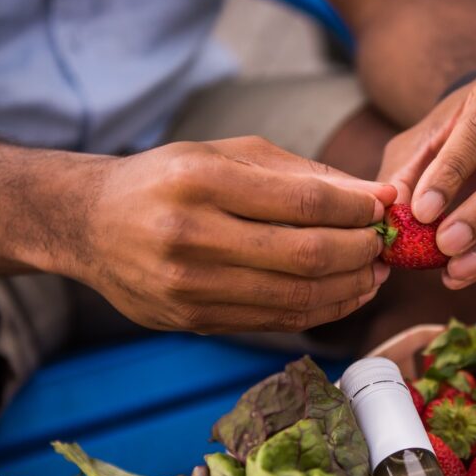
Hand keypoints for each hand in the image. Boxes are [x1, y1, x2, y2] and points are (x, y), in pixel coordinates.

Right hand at [78, 137, 395, 333]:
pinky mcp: (192, 320)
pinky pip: (276, 320)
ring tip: (373, 271)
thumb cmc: (169, 179)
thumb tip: (376, 196)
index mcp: (199, 180)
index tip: (384, 206)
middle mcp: (189, 235)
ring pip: (296, 296)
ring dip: (350, 286)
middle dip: (361, 251)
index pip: (305, 202)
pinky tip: (344, 293)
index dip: (357, 209)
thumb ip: (302, 174)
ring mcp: (189, 286)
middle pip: (306, 255)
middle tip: (384, 242)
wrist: (90, 224)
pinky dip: (322, 309)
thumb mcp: (226, 154)